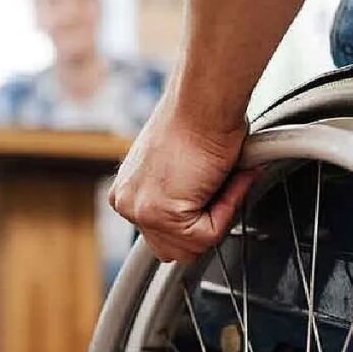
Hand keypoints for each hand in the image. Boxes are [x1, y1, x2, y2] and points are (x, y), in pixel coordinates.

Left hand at [109, 105, 256, 262]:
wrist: (202, 102)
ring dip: (218, 216)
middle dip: (203, 226)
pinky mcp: (159, 212)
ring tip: (222, 180)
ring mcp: (139, 210)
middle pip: (172, 249)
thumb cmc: (199, 123)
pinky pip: (207, 235)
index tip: (211, 191)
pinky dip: (226, 210)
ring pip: (191, 246)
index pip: (162, 235)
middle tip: (219, 190)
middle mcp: (126, 203)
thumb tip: (201, 214)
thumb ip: (179, 196)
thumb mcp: (178, 169)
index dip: (196, 219)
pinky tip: (223, 180)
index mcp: (127, 193)